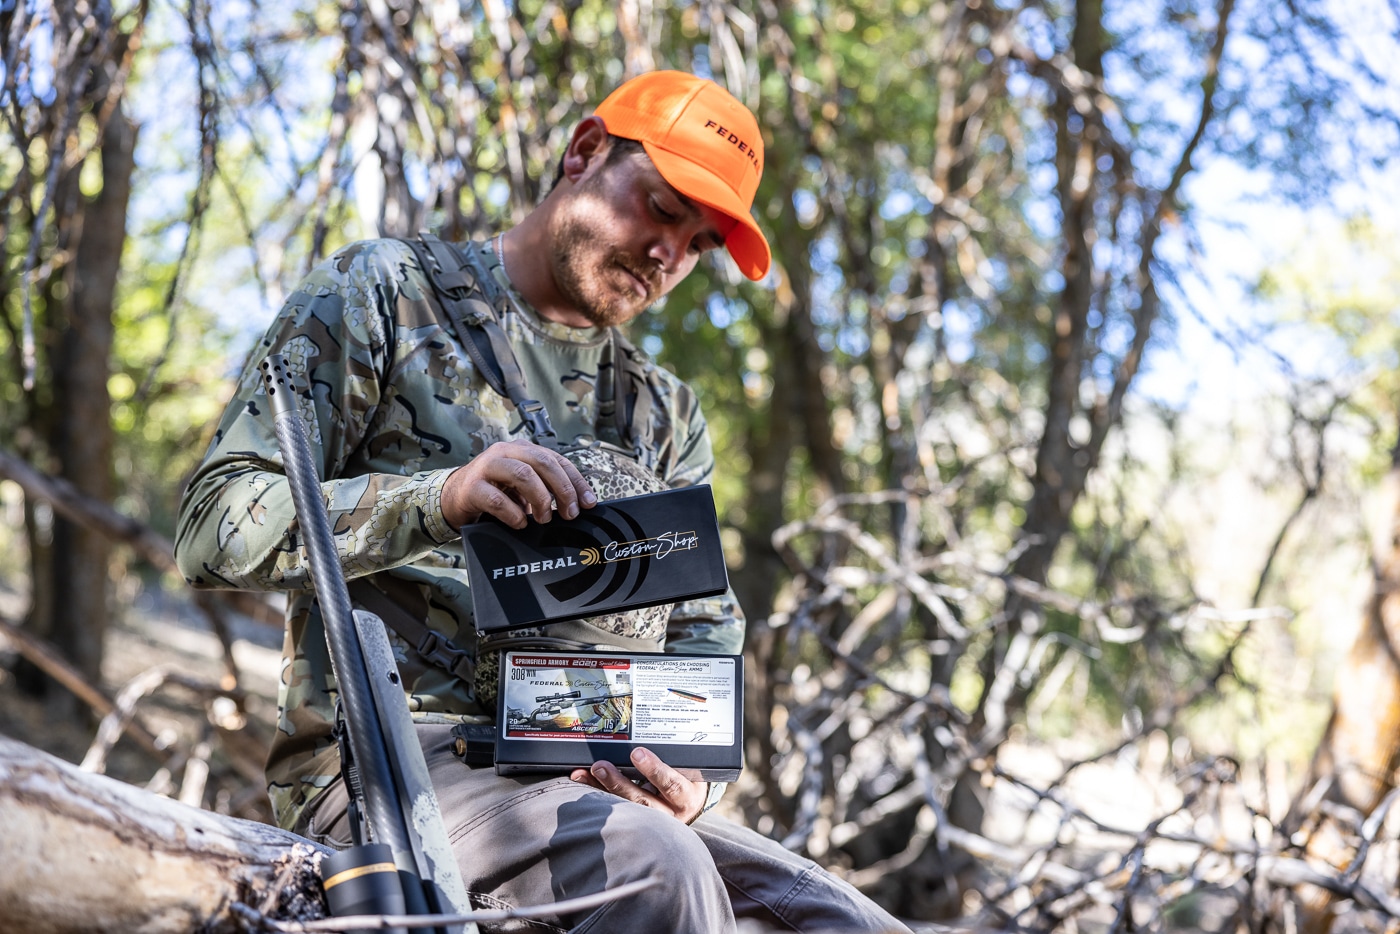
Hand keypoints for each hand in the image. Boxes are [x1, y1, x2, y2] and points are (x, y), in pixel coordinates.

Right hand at [442, 440, 595, 528]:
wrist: (454, 497)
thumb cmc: (495, 491)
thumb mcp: (524, 487)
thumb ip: (546, 489)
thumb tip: (577, 507)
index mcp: (523, 449)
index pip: (558, 460)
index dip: (576, 482)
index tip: (589, 503)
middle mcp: (506, 452)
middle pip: (543, 462)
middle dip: (562, 489)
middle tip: (570, 513)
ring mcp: (488, 466)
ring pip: (522, 474)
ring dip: (540, 499)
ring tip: (544, 519)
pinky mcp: (472, 486)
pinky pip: (496, 499)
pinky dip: (513, 514)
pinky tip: (520, 523)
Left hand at [570, 747, 707, 823]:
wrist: (687, 806)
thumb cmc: (689, 784)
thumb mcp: (691, 773)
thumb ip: (675, 760)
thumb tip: (649, 738)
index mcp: (687, 798)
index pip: (672, 785)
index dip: (655, 770)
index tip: (638, 753)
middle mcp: (668, 813)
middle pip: (642, 800)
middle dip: (619, 783)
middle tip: (602, 766)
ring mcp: (650, 820)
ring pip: (625, 807)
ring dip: (604, 789)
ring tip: (591, 772)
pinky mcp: (634, 820)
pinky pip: (614, 808)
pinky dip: (597, 794)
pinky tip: (585, 782)